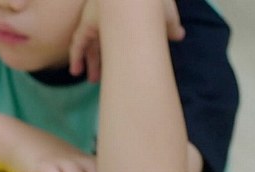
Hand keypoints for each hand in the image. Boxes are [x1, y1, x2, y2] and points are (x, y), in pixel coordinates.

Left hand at [69, 0, 185, 81]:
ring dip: (90, 63)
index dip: (122, 53)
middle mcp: (111, 21)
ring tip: (92, 80)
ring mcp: (97, 22)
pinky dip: (76, 57)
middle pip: (104, 44)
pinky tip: (75, 71)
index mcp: (128, 19)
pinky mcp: (87, 25)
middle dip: (103, 62)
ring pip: (90, 45)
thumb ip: (171, 26)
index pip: (122, 39)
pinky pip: (78, 43)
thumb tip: (179, 34)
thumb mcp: (167, 16)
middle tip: (103, 78)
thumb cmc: (155, 3)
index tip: (125, 68)